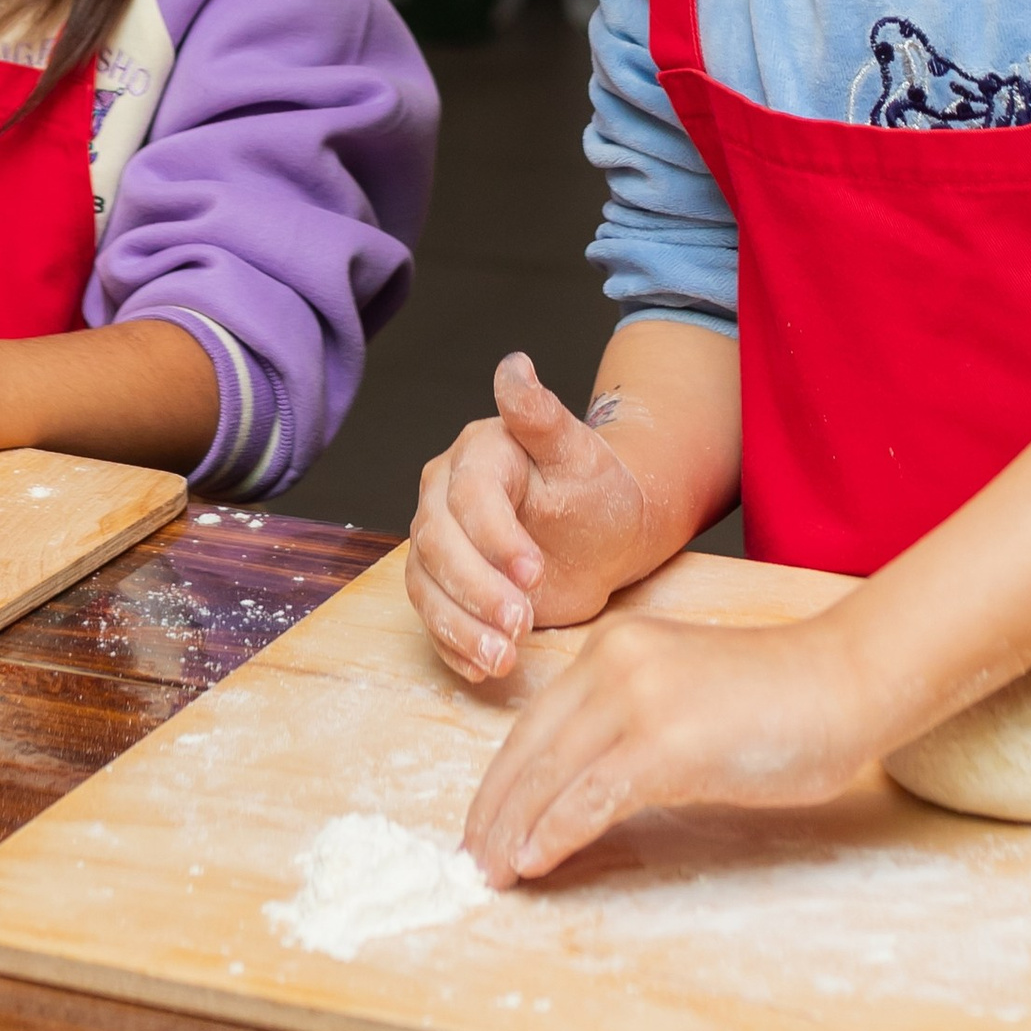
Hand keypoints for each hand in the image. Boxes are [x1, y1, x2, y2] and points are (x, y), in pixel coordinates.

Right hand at [408, 352, 654, 683]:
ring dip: (460, 625)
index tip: (534, 574)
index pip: (471, 497)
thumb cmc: (597, 490)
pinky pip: (432, 616)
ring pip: (427, 584)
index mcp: (478, 452)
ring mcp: (438, 539)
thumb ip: (542, 415)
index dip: (495, 538)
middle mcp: (444, 493)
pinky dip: (453, 645)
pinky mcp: (443, 582)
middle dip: (476, 589)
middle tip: (521, 625)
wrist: (604, 534)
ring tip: (505, 657)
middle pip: (439, 544)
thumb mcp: (581, 454)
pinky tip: (484, 666)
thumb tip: (514, 365)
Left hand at [463, 613, 870, 887]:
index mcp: (614, 648)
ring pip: (550, 776)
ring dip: (513, 832)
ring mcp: (639, 700)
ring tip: (492, 874)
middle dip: (493, 813)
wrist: (846, 682)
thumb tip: (575, 793)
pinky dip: (555, 834)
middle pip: (528, 750)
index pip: (534, 725)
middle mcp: (615, 663)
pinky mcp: (666, 744)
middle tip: (469, 863)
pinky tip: (535, 861)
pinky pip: (591, 797)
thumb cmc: (778, 699)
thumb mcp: (681, 696)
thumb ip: (629, 724)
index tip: (481, 826)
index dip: (500, 782)